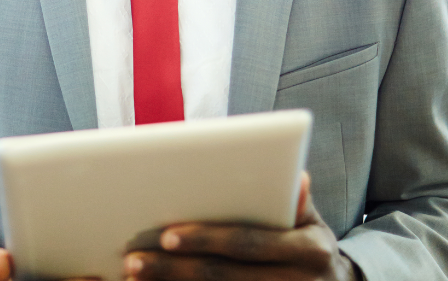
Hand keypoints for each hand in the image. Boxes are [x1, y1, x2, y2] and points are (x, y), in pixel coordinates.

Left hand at [123, 172, 360, 280]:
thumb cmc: (310, 245)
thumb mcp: (313, 223)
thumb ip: (297, 202)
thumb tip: (298, 176)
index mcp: (309, 252)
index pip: (247, 244)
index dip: (206, 239)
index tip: (166, 234)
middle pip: (225, 277)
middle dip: (175, 269)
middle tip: (134, 260)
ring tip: (135, 276)